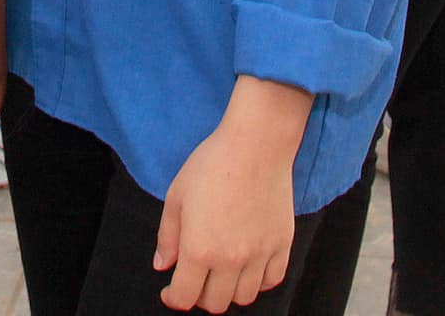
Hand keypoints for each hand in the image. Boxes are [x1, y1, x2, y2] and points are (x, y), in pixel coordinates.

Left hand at [154, 80, 306, 311]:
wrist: (256, 144)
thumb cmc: (212, 164)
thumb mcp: (177, 195)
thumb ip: (167, 236)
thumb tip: (162, 266)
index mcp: (200, 249)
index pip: (185, 297)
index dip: (173, 298)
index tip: (170, 290)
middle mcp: (231, 260)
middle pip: (215, 303)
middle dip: (199, 295)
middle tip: (195, 277)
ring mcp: (260, 255)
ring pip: (244, 297)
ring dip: (229, 290)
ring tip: (221, 271)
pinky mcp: (281, 245)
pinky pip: (271, 281)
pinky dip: (258, 281)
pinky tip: (247, 266)